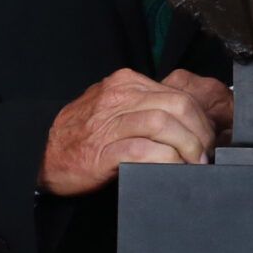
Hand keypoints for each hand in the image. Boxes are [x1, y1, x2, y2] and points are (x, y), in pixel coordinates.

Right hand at [40, 68, 226, 194]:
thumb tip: (189, 125)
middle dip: (201, 133)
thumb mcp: (115, 110)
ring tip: (194, 163)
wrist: (43, 155)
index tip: (210, 139)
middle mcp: (119, 97)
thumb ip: (146, 109)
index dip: (202, 119)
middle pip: (178, 106)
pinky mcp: (104, 149)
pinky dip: (166, 160)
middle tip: (206, 154)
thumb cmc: (83, 137)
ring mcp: (110, 122)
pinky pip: (145, 150)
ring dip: (188, 147)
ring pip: (165, 124)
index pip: (179, 94)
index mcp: (126, 84)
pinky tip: (173, 168)